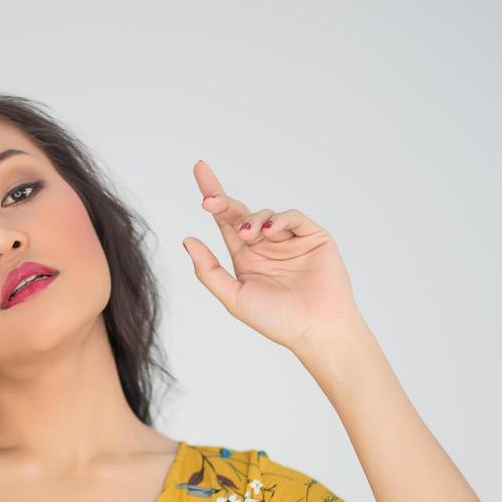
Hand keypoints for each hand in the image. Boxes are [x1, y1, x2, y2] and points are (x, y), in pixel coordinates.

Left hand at [182, 160, 361, 350]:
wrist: (315, 330)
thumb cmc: (276, 320)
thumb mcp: (234, 297)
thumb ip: (209, 270)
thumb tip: (187, 240)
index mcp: (245, 256)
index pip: (224, 221)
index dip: (213, 197)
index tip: (199, 170)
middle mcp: (266, 244)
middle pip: (240, 211)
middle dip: (223, 200)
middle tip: (210, 200)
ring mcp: (289, 240)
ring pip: (265, 213)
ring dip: (252, 219)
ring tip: (249, 235)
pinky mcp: (313, 237)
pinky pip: (293, 217)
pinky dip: (280, 219)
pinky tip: (269, 230)